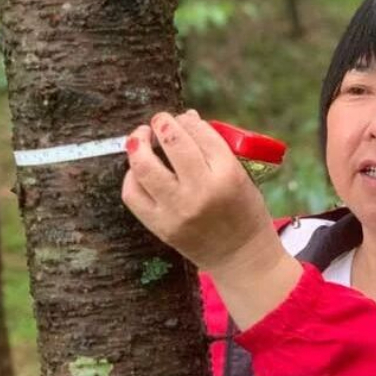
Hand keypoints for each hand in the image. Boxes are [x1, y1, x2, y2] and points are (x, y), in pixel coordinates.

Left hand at [121, 109, 279, 274]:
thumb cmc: (244, 211)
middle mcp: (201, 191)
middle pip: (172, 142)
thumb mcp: (241, 176)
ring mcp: (178, 210)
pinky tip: (138, 170)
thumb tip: (185, 119)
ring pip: (144, 166)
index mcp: (228, 175)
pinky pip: (133, 194)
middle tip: (159, 121)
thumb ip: (215, 149)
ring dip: (138, 144)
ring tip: (140, 138)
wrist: (241, 257)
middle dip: (161, 123)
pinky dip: (131, 177)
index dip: (187, 119)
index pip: (199, 133)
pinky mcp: (161, 226)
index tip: (183, 119)